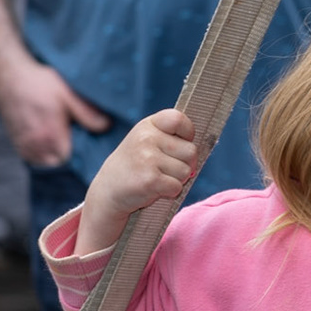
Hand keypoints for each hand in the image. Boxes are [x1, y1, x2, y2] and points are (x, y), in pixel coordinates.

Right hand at [0, 55, 112, 166]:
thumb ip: (88, 114)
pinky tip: (48, 136)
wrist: (7, 77)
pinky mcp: (18, 144)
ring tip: (60, 135)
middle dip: (68, 155)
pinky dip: (43, 152)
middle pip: (59, 164)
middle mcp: (36, 146)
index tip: (86, 141)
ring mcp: (25, 147)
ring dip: (55, 154)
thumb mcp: (68, 94)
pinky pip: (35, 158)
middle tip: (74, 136)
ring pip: (46, 162)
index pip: (72, 161)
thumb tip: (107, 127)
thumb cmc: (39, 83)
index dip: (81, 153)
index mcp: (51, 137)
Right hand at [76, 109, 196, 254]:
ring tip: (157, 179)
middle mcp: (146, 138)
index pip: (179, 119)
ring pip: (185, 171)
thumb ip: (170, 138)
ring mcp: (147, 158)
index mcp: (148, 125)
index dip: (188, 133)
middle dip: (185, 164)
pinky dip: (170, 192)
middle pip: (191, 151)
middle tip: (166, 169)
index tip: (180, 143)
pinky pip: (177, 187)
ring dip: (176, 180)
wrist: (108, 191)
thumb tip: (202, 146)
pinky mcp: (149, 180)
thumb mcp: (146, 142)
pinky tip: (153, 189)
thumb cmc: (136, 166)